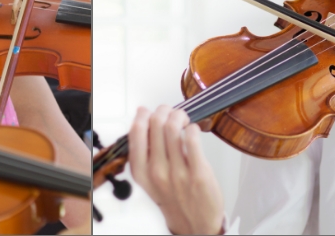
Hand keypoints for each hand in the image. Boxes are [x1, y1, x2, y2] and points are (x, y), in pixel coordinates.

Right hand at [129, 106, 222, 234]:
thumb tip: (144, 118)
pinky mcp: (199, 173)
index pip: (136, 133)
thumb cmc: (174, 199)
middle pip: (156, 125)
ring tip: (183, 119)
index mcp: (142, 172)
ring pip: (173, 128)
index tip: (150, 111)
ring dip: (179, 116)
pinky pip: (193, 139)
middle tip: (171, 112)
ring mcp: (178, 173)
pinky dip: (193, 128)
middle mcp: (157, 172)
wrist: (195, 225)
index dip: (143, 115)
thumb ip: (145, 152)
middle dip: (164, 111)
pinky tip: (193, 131)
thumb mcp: (150, 180)